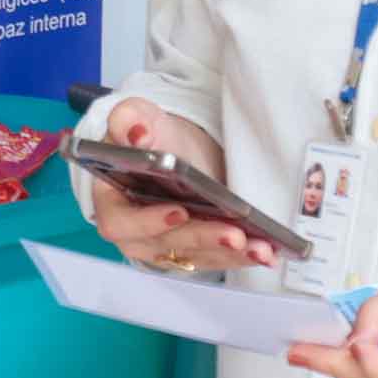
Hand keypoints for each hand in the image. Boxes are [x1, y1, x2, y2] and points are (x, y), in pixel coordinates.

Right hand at [81, 98, 276, 275]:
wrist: (177, 151)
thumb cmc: (153, 139)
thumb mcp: (139, 119)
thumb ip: (130, 120)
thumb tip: (136, 132)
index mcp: (112, 201)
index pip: (122, 222)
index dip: (148, 222)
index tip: (179, 212)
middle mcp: (134, 233)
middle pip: (165, 245)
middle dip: (203, 239)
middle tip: (235, 234)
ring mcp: (163, 246)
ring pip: (194, 257)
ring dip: (228, 255)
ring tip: (260, 247)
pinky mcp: (190, 252)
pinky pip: (213, 259)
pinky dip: (239, 257)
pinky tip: (264, 250)